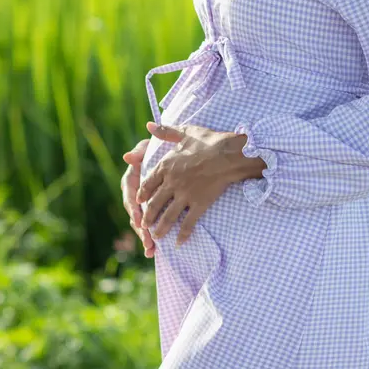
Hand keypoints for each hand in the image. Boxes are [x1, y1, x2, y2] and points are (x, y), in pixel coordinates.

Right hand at [121, 139, 155, 257]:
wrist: (173, 155)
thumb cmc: (159, 150)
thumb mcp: (149, 148)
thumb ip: (140, 152)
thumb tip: (127, 157)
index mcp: (131, 181)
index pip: (130, 196)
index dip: (134, 208)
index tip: (139, 218)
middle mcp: (134, 195)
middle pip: (135, 215)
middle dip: (140, 229)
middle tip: (148, 240)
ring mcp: (143, 205)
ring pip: (141, 224)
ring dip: (145, 238)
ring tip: (151, 250)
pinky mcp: (152, 211)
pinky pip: (150, 226)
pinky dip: (152, 238)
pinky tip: (154, 252)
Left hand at [138, 122, 265, 245]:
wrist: (229, 153)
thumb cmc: (208, 140)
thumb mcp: (185, 132)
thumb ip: (165, 131)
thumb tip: (149, 125)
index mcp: (166, 166)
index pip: (148, 183)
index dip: (142, 194)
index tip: (138, 201)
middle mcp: (172, 183)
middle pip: (154, 203)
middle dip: (147, 216)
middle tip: (143, 225)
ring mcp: (185, 195)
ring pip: (168, 216)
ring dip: (160, 228)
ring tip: (156, 237)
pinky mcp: (199, 204)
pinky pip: (188, 223)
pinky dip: (183, 234)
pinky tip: (179, 243)